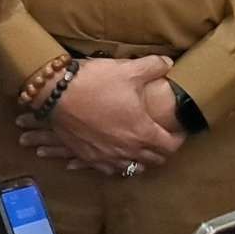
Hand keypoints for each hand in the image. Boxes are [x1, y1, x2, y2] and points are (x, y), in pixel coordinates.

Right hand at [14, 56, 184, 173]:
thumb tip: (168, 64)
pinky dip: (116, 164)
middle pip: (154, 160)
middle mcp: (127, 150)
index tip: (178, 130)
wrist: (55, 93)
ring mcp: (107, 156)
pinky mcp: (88, 156)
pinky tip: (115, 154)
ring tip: (140, 147)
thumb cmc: (95, 82)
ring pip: (132, 167)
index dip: (178, 138)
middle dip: (161, 149)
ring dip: (140, 159)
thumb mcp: (128, 70)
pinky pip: (109, 169)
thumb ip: (154, 67)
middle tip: (161, 136)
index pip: (171, 146)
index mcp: (142, 132)